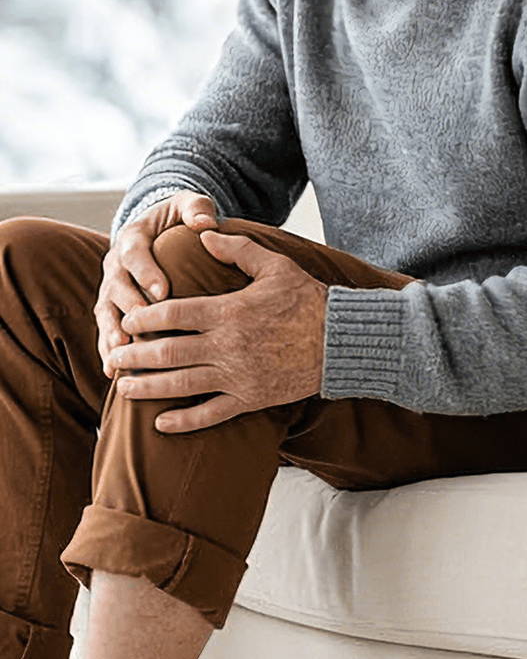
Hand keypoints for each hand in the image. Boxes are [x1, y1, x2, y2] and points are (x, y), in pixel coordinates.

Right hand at [95, 190, 219, 371]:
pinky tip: (112, 372)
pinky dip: (107, 350)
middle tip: (143, 325)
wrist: (158, 231)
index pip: (135, 253)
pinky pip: (106, 330)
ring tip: (122, 353)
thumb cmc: (178, 219)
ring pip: (106, 312)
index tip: (163, 291)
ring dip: (112, 332)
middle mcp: (116, 264)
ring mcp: (110, 288)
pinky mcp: (111, 308)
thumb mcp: (187, 205)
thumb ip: (196, 208)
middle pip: (116, 286)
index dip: (146, 272)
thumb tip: (206, 223)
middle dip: (129, 307)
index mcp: (133, 237)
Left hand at [105, 230, 328, 431]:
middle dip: (135, 355)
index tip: (127, 318)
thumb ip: (236, 250)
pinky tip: (160, 424)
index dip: (144, 317)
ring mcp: (237, 376)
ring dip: (149, 387)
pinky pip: (211, 414)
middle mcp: (228, 346)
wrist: (340, 341)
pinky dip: (184, 421)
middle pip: (168, 352)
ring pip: (182, 385)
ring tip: (123, 388)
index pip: (173, 314)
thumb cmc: (307, 299)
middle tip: (112, 356)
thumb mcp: (274, 265)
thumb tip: (204, 234)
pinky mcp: (250, 398)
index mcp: (229, 311)